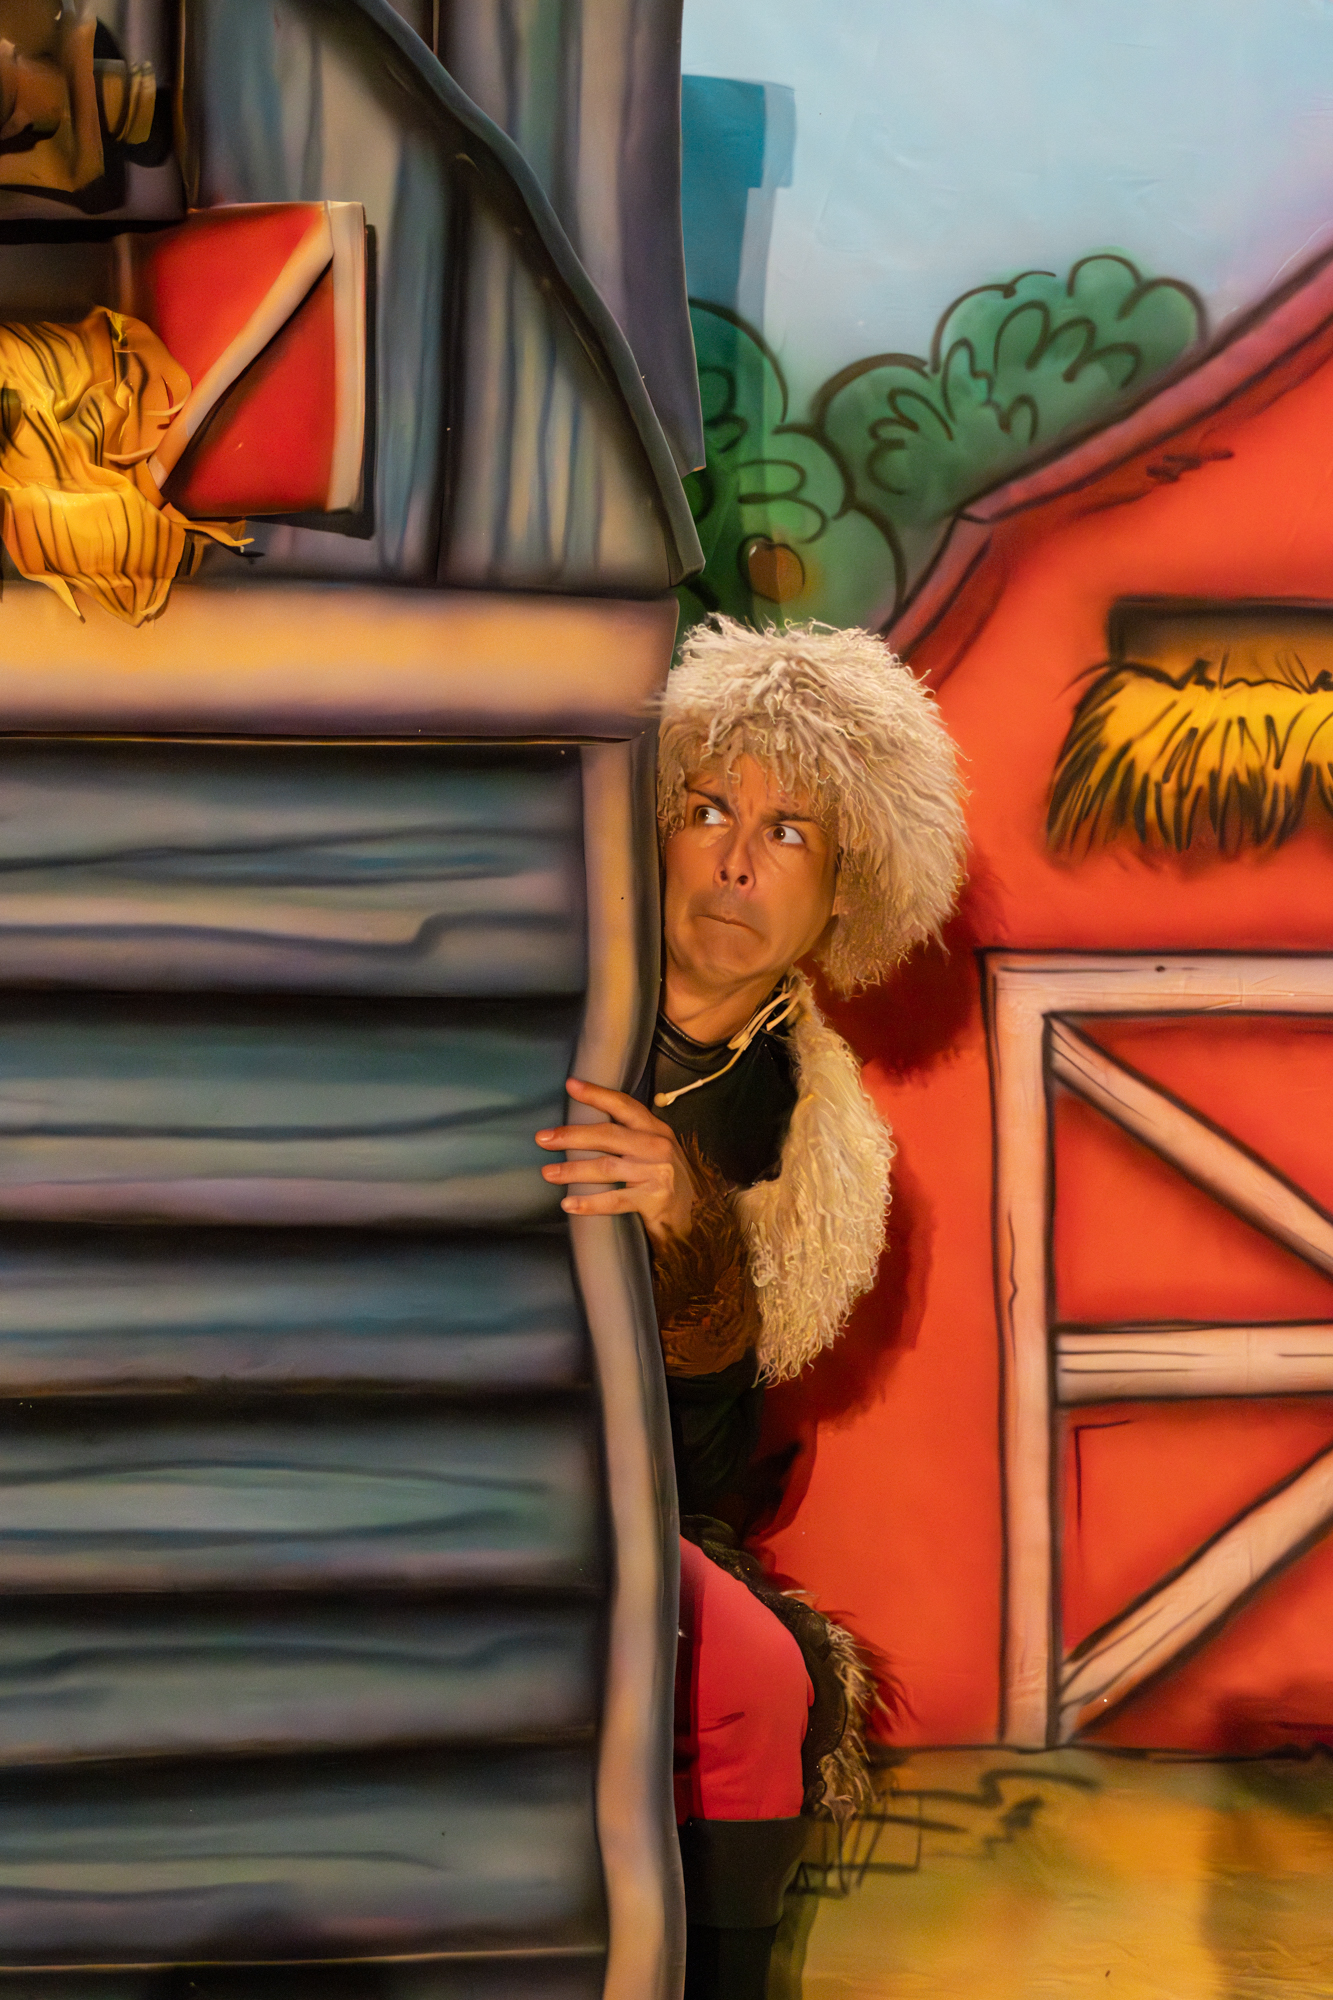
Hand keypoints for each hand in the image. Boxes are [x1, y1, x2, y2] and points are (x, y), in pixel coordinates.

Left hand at [535, 1077, 696, 1247]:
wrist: (696, 1216)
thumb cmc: (666, 1181)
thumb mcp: (656, 1150)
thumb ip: (632, 1136)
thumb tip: (586, 1126)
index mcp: (656, 1129)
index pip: (624, 1105)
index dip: (597, 1094)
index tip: (571, 1085)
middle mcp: (657, 1146)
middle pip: (608, 1135)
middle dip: (572, 1136)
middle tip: (543, 1138)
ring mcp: (657, 1173)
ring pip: (606, 1167)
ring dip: (572, 1170)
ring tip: (549, 1173)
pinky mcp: (654, 1200)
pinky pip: (614, 1200)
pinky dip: (589, 1202)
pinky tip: (569, 1204)